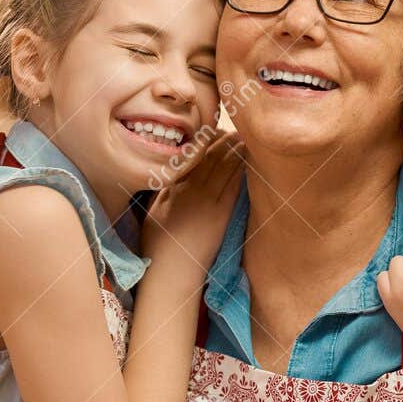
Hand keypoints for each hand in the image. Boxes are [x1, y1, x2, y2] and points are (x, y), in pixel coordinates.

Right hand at [142, 133, 243, 273]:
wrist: (171, 271)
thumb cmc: (158, 246)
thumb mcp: (154, 214)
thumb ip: (164, 193)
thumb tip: (172, 178)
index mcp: (173, 188)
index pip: (190, 157)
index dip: (202, 142)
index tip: (211, 132)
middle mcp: (190, 190)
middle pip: (209, 158)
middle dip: (222, 141)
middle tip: (234, 130)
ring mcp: (206, 201)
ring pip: (223, 168)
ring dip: (234, 151)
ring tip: (244, 139)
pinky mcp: (221, 214)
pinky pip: (233, 186)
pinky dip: (240, 171)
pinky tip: (248, 160)